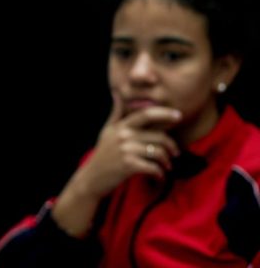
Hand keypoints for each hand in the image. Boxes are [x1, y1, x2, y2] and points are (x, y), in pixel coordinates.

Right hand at [52, 98, 181, 237]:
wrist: (92, 178)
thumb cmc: (102, 154)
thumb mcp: (107, 131)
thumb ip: (116, 113)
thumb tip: (117, 93)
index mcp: (121, 126)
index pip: (146, 114)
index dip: (164, 113)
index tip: (178, 115)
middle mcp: (123, 136)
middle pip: (158, 136)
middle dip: (171, 146)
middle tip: (175, 153)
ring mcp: (126, 150)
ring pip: (158, 152)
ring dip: (166, 162)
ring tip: (166, 166)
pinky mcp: (129, 165)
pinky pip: (153, 167)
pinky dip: (159, 174)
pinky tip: (158, 177)